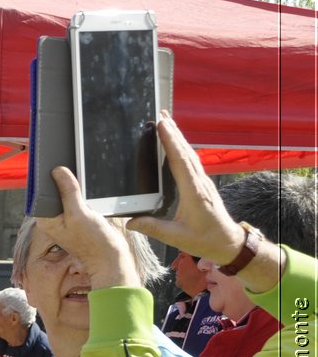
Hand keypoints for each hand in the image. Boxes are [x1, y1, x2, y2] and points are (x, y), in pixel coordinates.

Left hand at [38, 168, 141, 289]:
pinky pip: (75, 198)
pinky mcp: (77, 216)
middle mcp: (52, 218)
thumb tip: (57, 171)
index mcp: (46, 219)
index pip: (38, 193)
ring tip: (75, 169)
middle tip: (64, 159)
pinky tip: (85, 183)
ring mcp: (65, 217)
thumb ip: (68, 192)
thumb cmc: (93, 240)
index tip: (47, 161)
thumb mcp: (79, 213)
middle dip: (57, 178)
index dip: (43, 178)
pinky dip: (79, 190)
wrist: (109, 256)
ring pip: (64, 193)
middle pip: (51, 192)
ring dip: (70, 183)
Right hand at [127, 115, 243, 265]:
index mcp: (194, 193)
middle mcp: (200, 183)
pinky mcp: (202, 184)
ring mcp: (202, 182)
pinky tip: (176, 144)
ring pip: (189, 154)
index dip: (171, 142)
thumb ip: (153, 228)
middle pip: (185, 152)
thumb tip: (130, 222)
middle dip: (173, 132)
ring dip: (178, 137)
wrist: (227, 242)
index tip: (162, 125)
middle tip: (161, 114)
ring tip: (167, 122)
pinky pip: (191, 162)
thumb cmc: (205, 240)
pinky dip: (182, 149)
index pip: (180, 162)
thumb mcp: (177, 237)